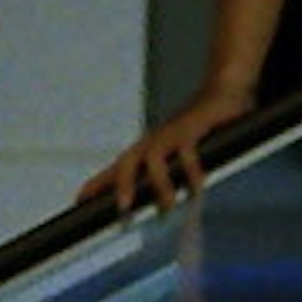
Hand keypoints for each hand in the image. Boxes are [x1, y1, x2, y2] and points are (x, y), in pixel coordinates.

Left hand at [81, 71, 255, 217]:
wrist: (222, 89)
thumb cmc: (197, 125)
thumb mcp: (178, 150)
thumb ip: (167, 174)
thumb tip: (163, 202)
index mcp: (146, 149)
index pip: (116, 169)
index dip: (96, 184)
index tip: (79, 201)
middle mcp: (154, 141)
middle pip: (128, 163)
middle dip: (123, 186)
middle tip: (123, 212)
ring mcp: (172, 133)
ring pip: (155, 159)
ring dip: (159, 184)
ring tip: (168, 207)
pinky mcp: (193, 128)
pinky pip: (188, 152)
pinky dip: (191, 172)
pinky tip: (198, 189)